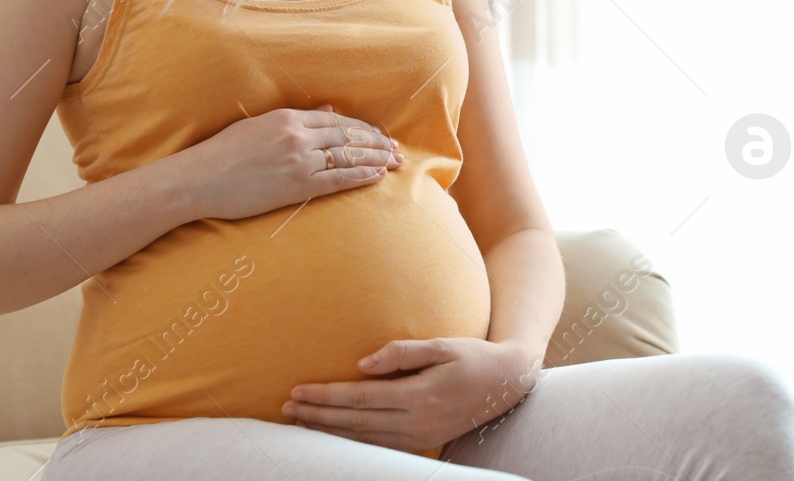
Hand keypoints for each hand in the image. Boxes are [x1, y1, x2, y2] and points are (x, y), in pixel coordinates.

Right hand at [177, 104, 401, 220]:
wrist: (198, 180)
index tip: (378, 134)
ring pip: (348, 157)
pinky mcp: (296, 186)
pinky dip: (360, 177)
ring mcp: (298, 161)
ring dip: (375, 159)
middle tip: (396, 149)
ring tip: (394, 163)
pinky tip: (377, 176)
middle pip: (348, 137)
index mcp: (287, 117)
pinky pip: (337, 180)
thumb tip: (329, 111)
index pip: (336, 121)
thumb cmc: (222, 153)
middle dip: (376, 143)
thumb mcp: (258, 125)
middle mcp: (297, 136)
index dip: (361, 128)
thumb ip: (296, 119)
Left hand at [282, 338, 539, 451]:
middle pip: (355, 422)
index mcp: (420, 396)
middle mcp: (417, 422)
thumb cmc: (473, 357)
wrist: (507, 384)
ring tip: (300, 422)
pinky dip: (351, 442)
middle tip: (286, 408)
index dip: (327, 396)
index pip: (360, 398)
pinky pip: (379, 446)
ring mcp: (421, 437)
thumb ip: (402, 353)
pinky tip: (333, 435)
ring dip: (329, 431)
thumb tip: (362, 364)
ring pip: (363, 440)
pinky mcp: (424, 443)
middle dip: (318, 415)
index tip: (298, 390)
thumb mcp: (442, 345)